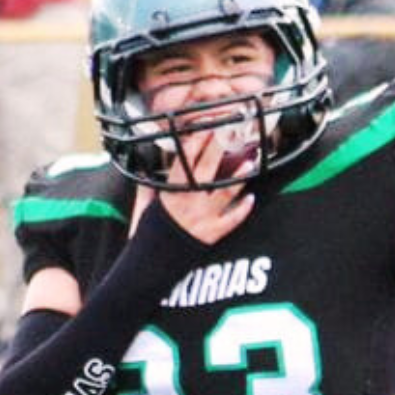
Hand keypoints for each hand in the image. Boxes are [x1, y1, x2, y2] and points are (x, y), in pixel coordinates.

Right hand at [130, 131, 255, 245]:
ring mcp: (201, 219)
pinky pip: (232, 220)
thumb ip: (148, 190)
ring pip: (223, 192)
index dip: (195, 143)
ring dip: (238, 176)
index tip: (205, 128)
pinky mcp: (212, 235)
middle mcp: (187, 203)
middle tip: (229, 133)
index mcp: (169, 194)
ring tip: (250, 162)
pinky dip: (242, 209)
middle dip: (217, 149)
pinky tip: (251, 199)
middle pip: (204, 170)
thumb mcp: (142, 209)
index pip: (183, 162)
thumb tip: (147, 174)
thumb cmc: (145, 238)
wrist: (149, 266)